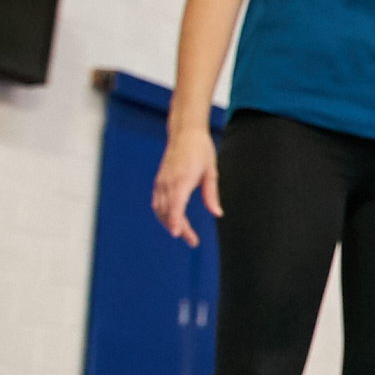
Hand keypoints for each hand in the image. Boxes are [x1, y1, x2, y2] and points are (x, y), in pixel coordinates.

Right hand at [153, 123, 221, 243]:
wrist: (185, 133)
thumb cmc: (201, 150)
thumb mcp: (211, 172)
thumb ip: (211, 194)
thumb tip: (217, 213)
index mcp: (181, 179)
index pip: (175, 205)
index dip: (175, 221)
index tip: (177, 234)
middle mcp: (167, 182)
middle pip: (167, 211)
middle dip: (178, 228)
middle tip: (193, 241)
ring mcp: (161, 181)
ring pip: (160, 208)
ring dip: (170, 223)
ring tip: (186, 234)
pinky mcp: (159, 181)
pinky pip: (157, 201)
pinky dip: (163, 213)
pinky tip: (173, 221)